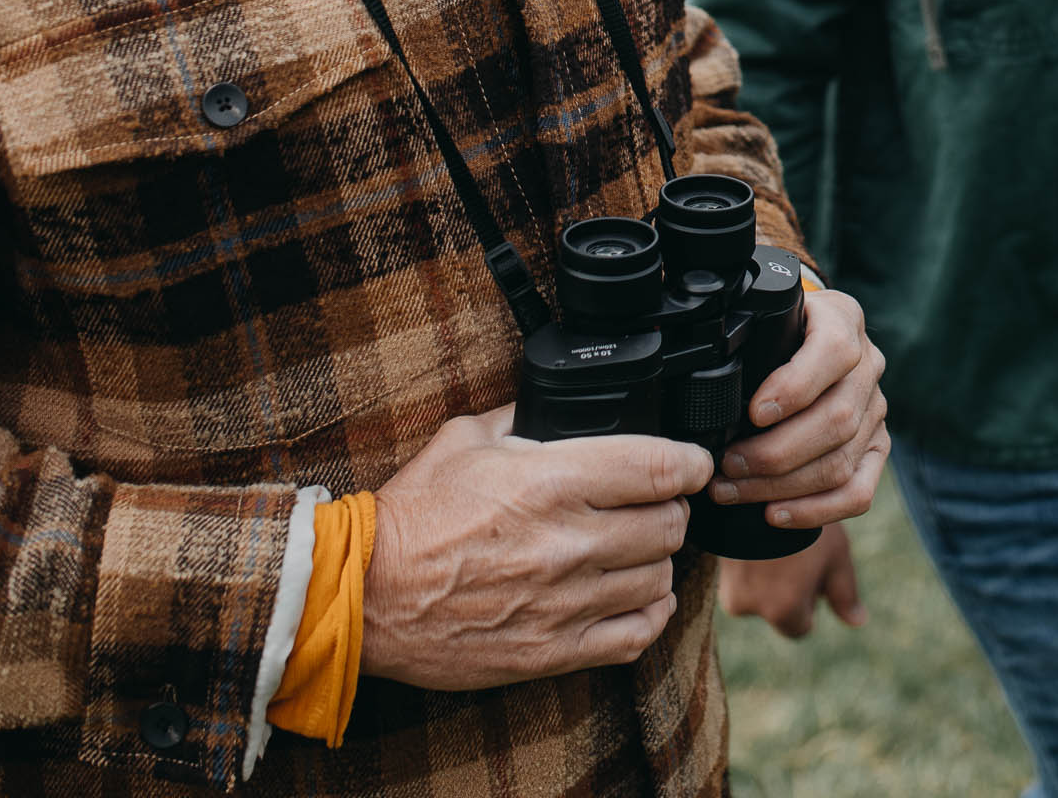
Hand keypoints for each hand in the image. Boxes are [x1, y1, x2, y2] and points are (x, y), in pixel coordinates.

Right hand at [360, 405, 712, 692]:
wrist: (365, 595)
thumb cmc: (412, 515)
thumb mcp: (466, 439)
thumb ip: (526, 420)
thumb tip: (565, 407)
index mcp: (550, 481)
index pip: (659, 468)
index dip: (691, 461)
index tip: (692, 462)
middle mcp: (567, 542)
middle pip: (669, 524)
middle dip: (671, 508)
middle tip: (655, 503)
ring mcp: (564, 602)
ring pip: (659, 578)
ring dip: (657, 559)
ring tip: (637, 548)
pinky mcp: (553, 651)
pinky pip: (635, 636)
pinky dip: (650, 613)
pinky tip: (640, 596)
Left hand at [708, 287, 889, 531]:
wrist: (806, 339)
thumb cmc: (776, 333)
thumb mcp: (765, 319)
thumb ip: (750, 338)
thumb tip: (707, 388)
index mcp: (842, 320)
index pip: (834, 351)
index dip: (795, 387)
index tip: (752, 413)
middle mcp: (868, 365)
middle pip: (837, 419)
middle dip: (774, 452)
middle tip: (726, 464)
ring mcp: (876, 410)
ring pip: (841, 461)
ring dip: (781, 486)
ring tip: (733, 490)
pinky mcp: (877, 449)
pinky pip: (858, 492)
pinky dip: (815, 510)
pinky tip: (775, 513)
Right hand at [720, 523, 867, 639]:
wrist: (756, 484)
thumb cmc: (805, 523)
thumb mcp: (835, 555)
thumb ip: (844, 593)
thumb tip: (858, 621)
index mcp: (783, 612)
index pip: (800, 626)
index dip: (809, 599)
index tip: (810, 569)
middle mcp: (750, 608)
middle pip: (775, 610)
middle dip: (785, 590)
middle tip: (795, 550)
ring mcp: (726, 588)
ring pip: (755, 593)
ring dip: (766, 576)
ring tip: (777, 538)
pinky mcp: (713, 568)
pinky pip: (737, 575)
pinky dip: (749, 562)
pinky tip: (760, 535)